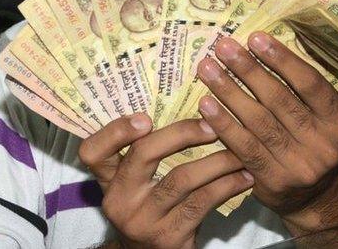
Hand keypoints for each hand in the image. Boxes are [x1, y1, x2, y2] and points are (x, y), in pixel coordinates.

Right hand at [79, 114, 253, 248]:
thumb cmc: (149, 206)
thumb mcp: (135, 182)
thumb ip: (145, 151)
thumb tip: (188, 101)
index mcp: (108, 179)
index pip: (93, 151)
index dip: (115, 131)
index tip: (144, 117)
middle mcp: (119, 199)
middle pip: (144, 154)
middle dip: (181, 133)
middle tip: (212, 124)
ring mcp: (144, 220)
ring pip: (182, 179)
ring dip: (217, 160)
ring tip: (240, 149)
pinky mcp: (170, 237)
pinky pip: (203, 202)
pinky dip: (227, 185)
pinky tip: (245, 176)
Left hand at [197, 33, 337, 235]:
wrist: (313, 197)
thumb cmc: (309, 142)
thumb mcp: (319, 117)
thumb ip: (298, 89)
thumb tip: (259, 48)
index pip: (311, 84)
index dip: (282, 59)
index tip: (256, 38)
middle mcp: (324, 144)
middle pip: (280, 100)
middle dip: (248, 70)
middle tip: (223, 47)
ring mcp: (299, 165)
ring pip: (259, 122)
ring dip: (229, 92)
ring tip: (208, 69)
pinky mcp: (274, 181)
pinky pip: (244, 147)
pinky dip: (224, 123)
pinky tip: (206, 104)